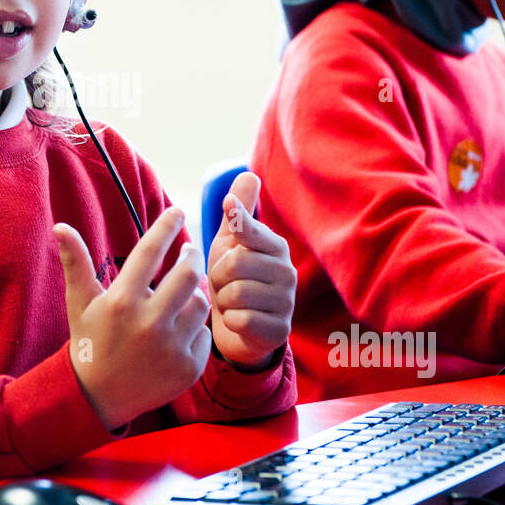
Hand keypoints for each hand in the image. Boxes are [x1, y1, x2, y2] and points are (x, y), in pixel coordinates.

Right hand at [55, 207, 211, 431]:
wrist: (99, 397)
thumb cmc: (89, 342)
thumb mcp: (80, 303)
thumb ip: (76, 262)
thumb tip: (60, 225)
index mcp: (121, 302)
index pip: (150, 252)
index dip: (165, 226)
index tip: (177, 209)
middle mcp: (148, 323)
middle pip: (188, 273)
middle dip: (192, 255)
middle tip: (189, 251)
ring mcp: (171, 348)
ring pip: (201, 304)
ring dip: (195, 293)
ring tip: (184, 292)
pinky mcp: (188, 368)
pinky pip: (205, 334)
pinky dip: (196, 328)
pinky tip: (181, 329)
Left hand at [206, 172, 294, 371]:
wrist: (238, 329)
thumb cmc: (232, 280)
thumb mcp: (230, 245)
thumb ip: (238, 215)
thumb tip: (248, 174)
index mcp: (275, 246)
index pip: (250, 228)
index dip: (236, 221)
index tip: (228, 205)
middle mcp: (287, 271)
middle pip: (234, 265)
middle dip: (217, 277)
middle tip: (223, 285)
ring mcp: (286, 302)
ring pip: (235, 294)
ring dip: (222, 301)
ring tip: (230, 303)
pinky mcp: (280, 330)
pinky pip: (242, 320)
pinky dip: (231, 322)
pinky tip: (237, 321)